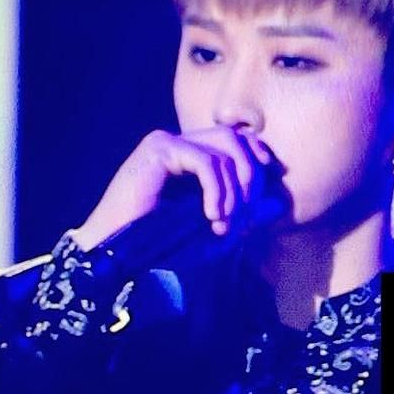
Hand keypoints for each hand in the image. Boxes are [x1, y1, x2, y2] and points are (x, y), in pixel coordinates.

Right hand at [72, 125, 273, 250]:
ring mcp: (168, 142)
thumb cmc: (158, 247)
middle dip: (252, 176)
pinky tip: (212, 215)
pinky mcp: (159, 149)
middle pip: (237, 139)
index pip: (238, 141)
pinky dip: (217, 189)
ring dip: (236, 188)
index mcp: (191, 158)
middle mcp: (180, 143)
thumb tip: (279, 204)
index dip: (259, 159)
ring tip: (226, 221)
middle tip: (246, 215)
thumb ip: (244, 218)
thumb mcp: (212, 236)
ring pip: (225, 146)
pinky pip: (205, 160)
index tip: (267, 193)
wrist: (114, 254)